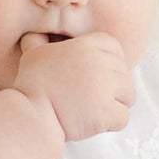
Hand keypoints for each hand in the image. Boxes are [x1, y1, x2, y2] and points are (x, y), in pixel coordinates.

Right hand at [14, 32, 134, 141]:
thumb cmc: (31, 86)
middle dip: (112, 89)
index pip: (115, 49)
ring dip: (114, 106)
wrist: (30, 115)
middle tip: (88, 99)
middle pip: (125, 75)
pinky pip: (123, 118)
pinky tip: (92, 123)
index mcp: (88, 45)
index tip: (92, 78)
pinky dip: (111, 124)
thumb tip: (34, 34)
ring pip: (129, 97)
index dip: (109, 65)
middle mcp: (101, 62)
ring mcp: (106, 87)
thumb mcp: (33, 54)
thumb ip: (39, 40)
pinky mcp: (107, 112)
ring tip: (91, 111)